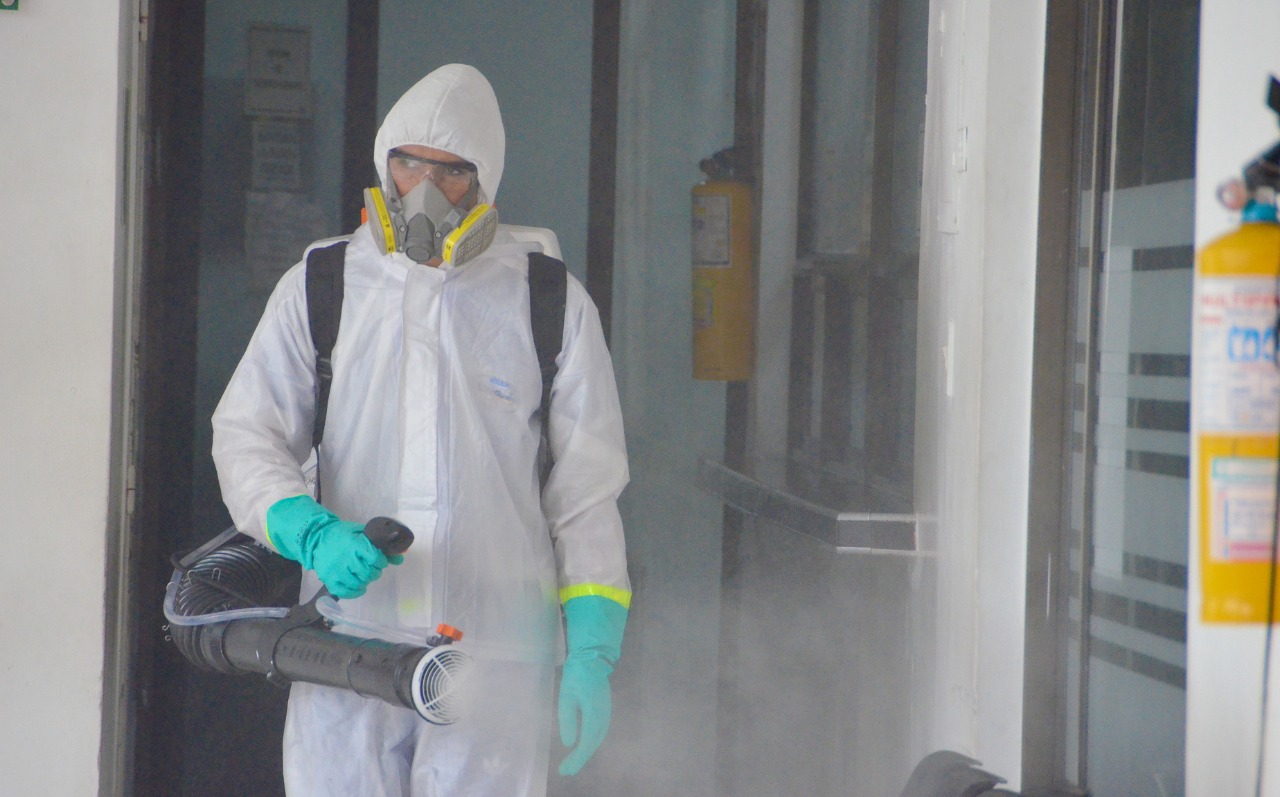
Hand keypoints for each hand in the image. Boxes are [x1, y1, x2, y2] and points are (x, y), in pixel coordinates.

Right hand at [265, 495, 400, 597]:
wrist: (317, 537)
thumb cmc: (343, 534)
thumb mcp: (362, 533)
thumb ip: (381, 544)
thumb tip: (401, 556)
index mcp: (355, 544)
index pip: (375, 558)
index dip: (381, 561)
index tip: (380, 560)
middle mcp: (345, 558)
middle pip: (368, 573)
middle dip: (375, 572)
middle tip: (373, 568)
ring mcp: (336, 570)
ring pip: (358, 583)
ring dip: (365, 581)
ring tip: (364, 576)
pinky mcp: (329, 579)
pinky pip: (345, 592)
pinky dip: (354, 592)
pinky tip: (359, 587)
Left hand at [558, 654, 612, 774]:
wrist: (593, 658)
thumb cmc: (577, 674)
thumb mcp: (566, 696)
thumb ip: (568, 720)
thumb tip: (569, 743)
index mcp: (594, 711)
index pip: (587, 741)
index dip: (577, 757)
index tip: (565, 769)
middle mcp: (604, 715)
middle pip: (594, 742)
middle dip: (580, 759)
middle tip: (566, 771)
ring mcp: (606, 713)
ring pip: (597, 738)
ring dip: (585, 752)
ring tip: (572, 764)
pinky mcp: (604, 711)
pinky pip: (598, 732)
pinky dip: (590, 743)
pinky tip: (582, 748)